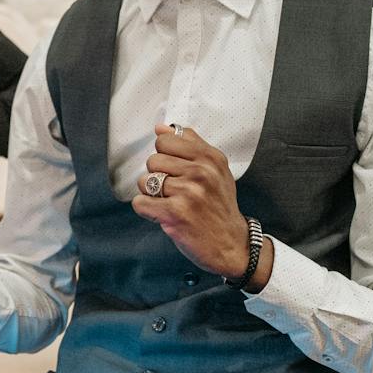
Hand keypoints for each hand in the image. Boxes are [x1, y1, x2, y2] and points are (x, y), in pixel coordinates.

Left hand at [132, 123, 262, 283]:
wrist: (232, 244)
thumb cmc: (219, 206)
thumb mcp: (216, 169)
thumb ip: (190, 144)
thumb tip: (161, 128)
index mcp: (210, 157)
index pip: (165, 140)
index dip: (165, 156)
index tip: (177, 170)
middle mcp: (201, 172)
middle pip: (153, 160)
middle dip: (158, 176)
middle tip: (176, 191)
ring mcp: (188, 192)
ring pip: (145, 181)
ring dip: (152, 194)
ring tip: (171, 203)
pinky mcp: (175, 213)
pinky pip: (140, 202)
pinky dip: (147, 210)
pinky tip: (163, 214)